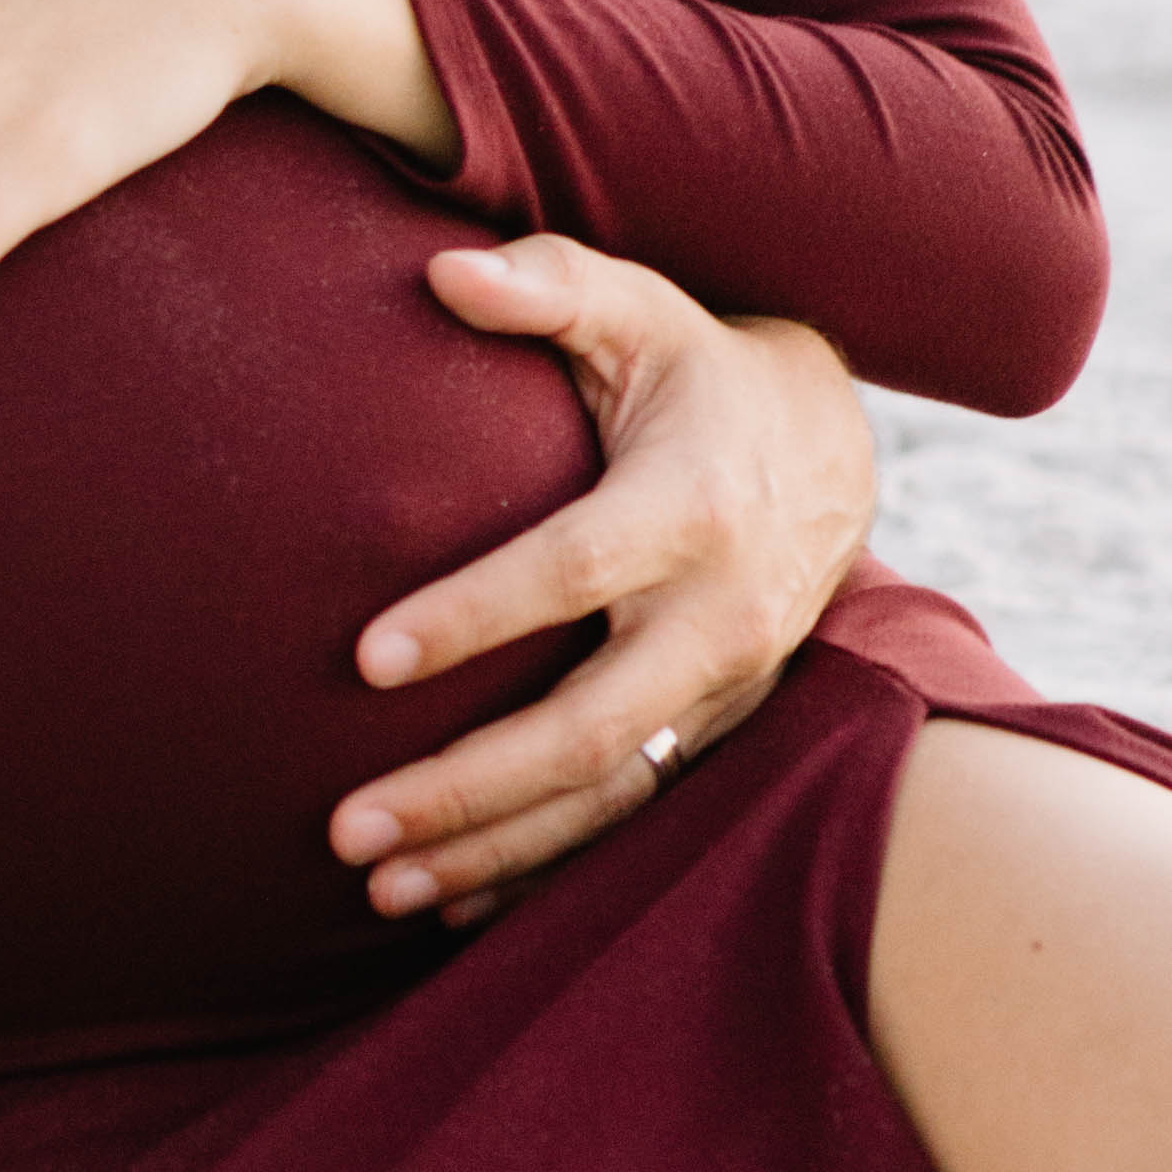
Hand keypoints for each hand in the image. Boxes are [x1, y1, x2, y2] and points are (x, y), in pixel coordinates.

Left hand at [327, 245, 873, 924]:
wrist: (826, 451)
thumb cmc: (693, 371)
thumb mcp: (638, 310)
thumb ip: (546, 286)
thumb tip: (444, 270)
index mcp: (690, 510)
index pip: (573, 572)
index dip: (474, 614)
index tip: (364, 660)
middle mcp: (718, 616)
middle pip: (589, 725)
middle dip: (466, 786)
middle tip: (345, 828)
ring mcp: (723, 689)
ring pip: (608, 796)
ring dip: (492, 849)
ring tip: (378, 887)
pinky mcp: (715, 731)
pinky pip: (629, 817)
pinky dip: (541, 867)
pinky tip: (449, 901)